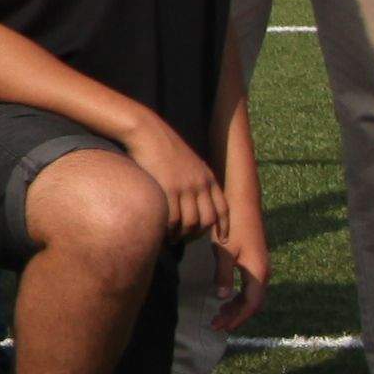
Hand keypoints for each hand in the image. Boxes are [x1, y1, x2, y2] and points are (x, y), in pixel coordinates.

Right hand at [124, 111, 228, 242]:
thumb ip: (195, 178)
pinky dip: (169, 229)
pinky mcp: (168, 189)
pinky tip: (162, 232)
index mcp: (208, 177)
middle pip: (207, 219)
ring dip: (182, 235)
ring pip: (191, 222)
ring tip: (172, 239)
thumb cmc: (163, 146)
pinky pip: (173, 218)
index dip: (224, 226)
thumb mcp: (188, 162)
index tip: (222, 239)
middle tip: (186, 240)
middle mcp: (200, 184)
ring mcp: (185, 187)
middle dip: (198, 234)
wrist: (148, 132)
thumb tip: (193, 197)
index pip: (223, 208)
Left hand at [209, 207, 269, 335]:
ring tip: (217, 316)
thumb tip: (221, 297)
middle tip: (215, 325)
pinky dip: (238, 297)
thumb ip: (223, 274)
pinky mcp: (255, 262)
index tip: (222, 327)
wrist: (243, 204)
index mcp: (257, 272)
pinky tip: (224, 299)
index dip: (237, 318)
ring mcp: (261, 267)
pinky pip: (250, 287)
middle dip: (235, 316)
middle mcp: (263, 272)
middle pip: (252, 304)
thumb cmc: (232, 226)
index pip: (250, 304)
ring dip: (236, 308)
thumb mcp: (224, 251)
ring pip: (251, 296)